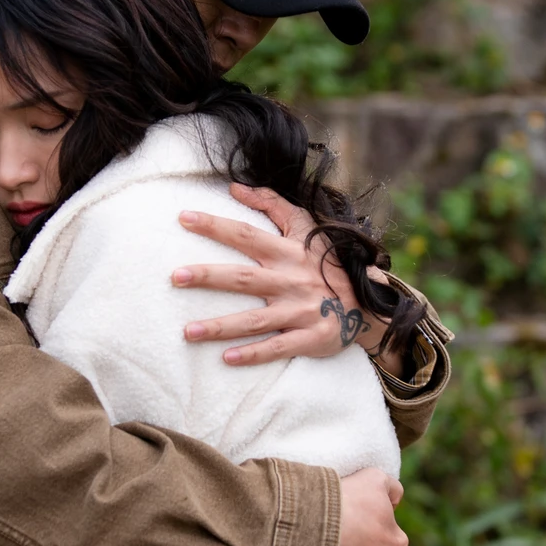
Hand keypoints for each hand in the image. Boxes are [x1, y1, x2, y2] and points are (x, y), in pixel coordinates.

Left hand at [173, 184, 393, 367]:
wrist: (370, 303)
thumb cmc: (326, 263)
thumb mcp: (307, 229)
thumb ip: (273, 205)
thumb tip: (235, 186)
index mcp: (289, 252)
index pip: (246, 234)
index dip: (215, 225)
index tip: (183, 217)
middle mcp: (291, 280)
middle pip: (244, 278)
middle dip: (209, 277)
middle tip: (175, 277)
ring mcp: (301, 311)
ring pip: (255, 319)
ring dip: (221, 326)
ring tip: (187, 332)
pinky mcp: (311, 338)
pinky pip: (278, 348)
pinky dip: (253, 354)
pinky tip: (227, 359)